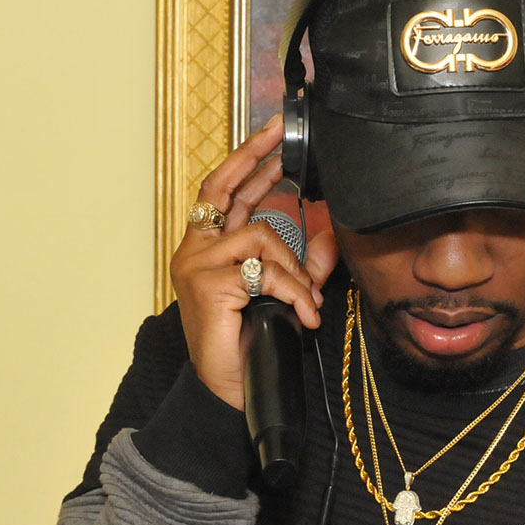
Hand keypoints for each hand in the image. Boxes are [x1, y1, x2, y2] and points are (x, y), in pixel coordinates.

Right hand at [169, 115, 336, 409]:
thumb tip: (329, 229)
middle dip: (256, 156)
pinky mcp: (208, 285)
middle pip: (223, 187)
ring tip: (306, 300)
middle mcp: (195, 250)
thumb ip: (305, 263)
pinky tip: (302, 313)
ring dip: (294, 268)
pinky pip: (265, 270)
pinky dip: (293, 290)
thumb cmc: (249, 343)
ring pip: (260, 234)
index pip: (225, 190)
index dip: (248, 158)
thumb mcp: (285, 294)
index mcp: (208, 247)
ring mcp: (197, 266)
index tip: (274, 133)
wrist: (232, 391)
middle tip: (283, 136)